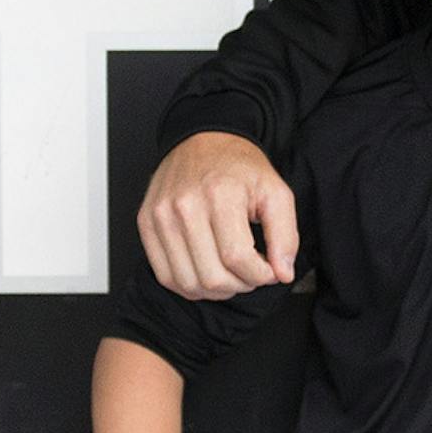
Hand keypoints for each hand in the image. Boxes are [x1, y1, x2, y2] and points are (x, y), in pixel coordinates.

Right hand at [136, 132, 297, 300]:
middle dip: (241, 284)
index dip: (260, 275)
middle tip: (252, 272)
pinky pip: (166, 276)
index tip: (270, 269)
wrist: (204, 142)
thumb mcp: (277, 193)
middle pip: (212, 276)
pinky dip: (190, 285)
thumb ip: (286, 236)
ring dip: (216, 290)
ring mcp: (160, 216)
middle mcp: (184, 206)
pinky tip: (208, 272)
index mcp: (220, 195)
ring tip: (231, 273)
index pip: (237, 258)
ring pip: (188, 283)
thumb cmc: (240, 168)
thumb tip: (282, 273)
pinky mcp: (146, 224)